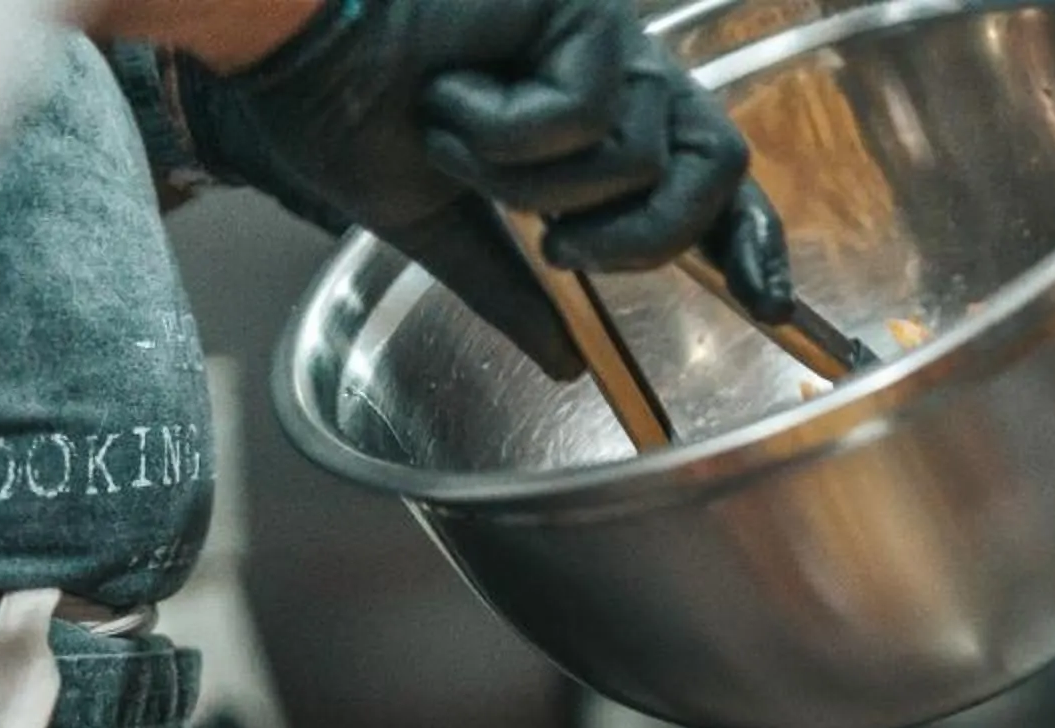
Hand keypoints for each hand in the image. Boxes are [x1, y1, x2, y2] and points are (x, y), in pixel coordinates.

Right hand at [177, 0, 793, 379]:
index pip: (712, 185)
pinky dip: (510, 135)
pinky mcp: (581, 10)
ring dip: (537, 182)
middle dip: (649, 235)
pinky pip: (586, 117)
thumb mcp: (439, 228)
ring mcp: (605, 40)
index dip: (752, 242)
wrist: (283, 48)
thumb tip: (565, 365)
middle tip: (561, 248)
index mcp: (597, 126)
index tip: (771, 306)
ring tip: (457, 139)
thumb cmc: (343, 110)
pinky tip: (451, 98)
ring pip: (643, 158)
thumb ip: (512, 292)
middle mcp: (619, 79)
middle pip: (719, 169)